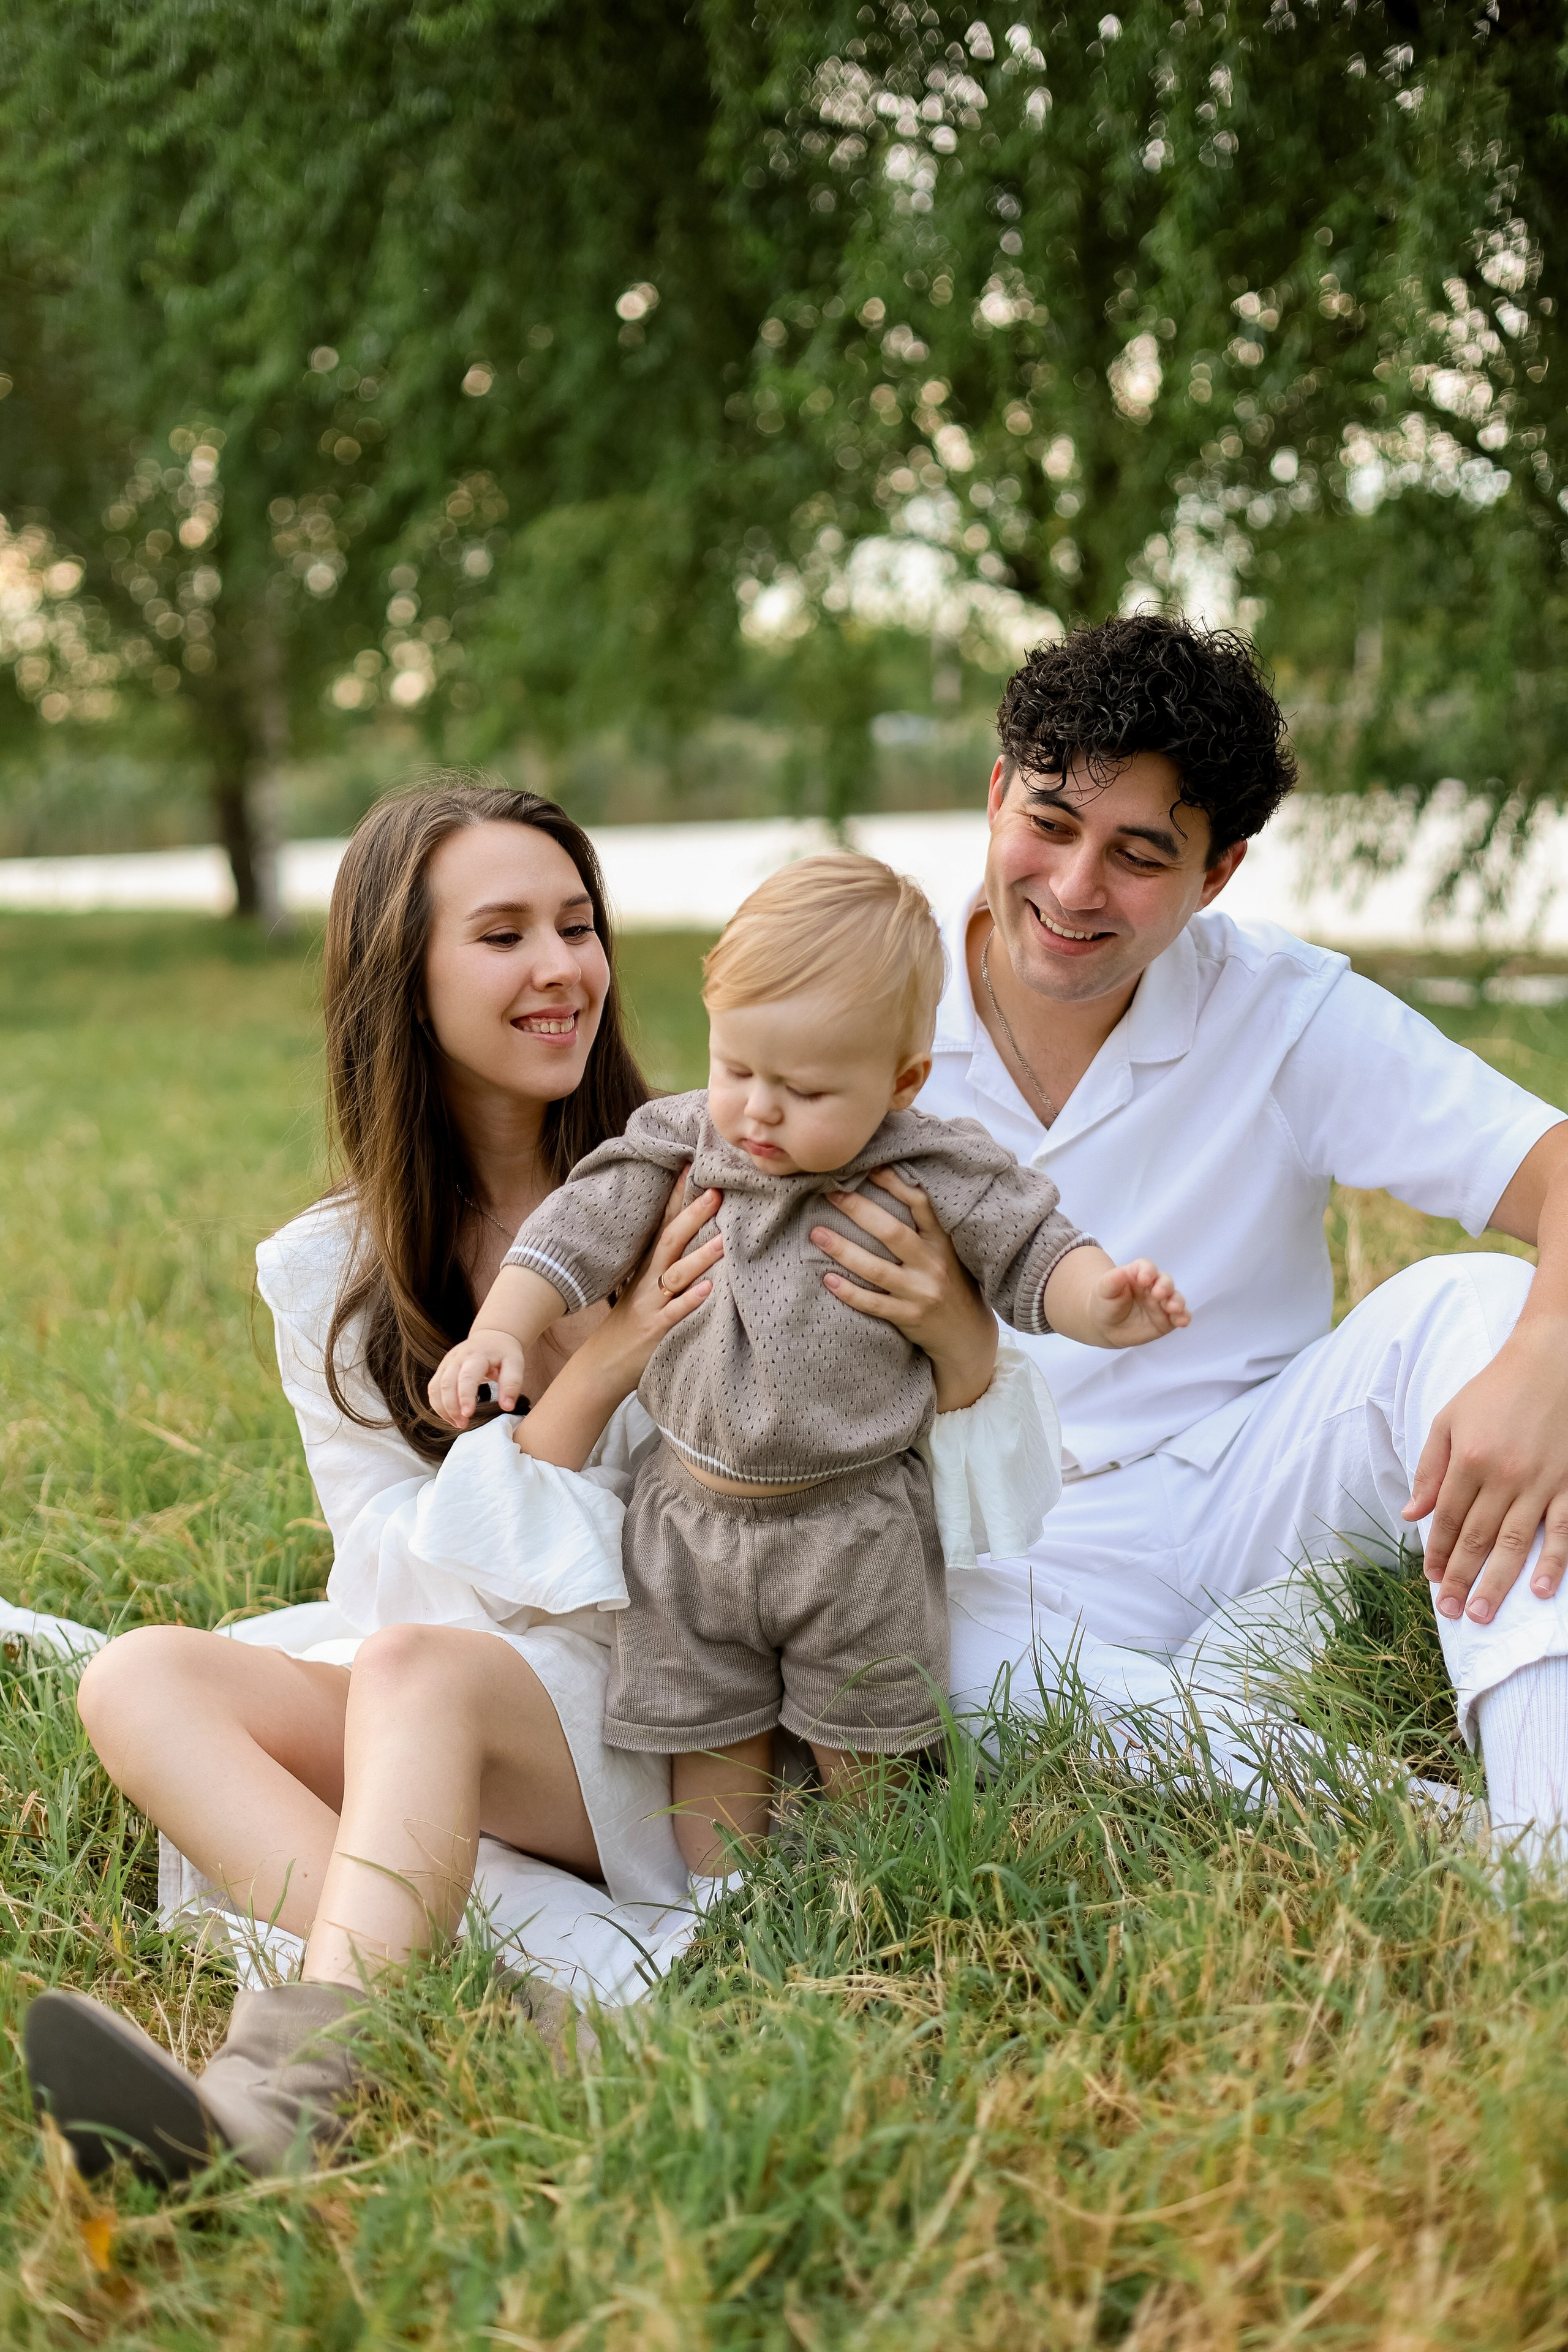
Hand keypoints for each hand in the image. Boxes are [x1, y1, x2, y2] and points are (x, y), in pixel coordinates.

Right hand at [429, 1327, 529, 1427]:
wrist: (491, 1336)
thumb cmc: (504, 1353)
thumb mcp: (515, 1363)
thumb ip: (512, 1383)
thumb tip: (507, 1406)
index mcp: (477, 1355)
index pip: (466, 1377)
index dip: (465, 1397)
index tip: (468, 1415)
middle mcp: (457, 1358)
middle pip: (446, 1384)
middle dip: (452, 1407)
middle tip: (463, 1424)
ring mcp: (447, 1363)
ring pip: (436, 1388)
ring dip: (443, 1409)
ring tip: (458, 1423)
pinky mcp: (442, 1369)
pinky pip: (433, 1389)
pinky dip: (438, 1405)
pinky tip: (450, 1416)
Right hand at [563, 1170, 722, 1404]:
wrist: (603, 1364)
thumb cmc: (632, 1321)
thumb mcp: (645, 1284)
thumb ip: (666, 1260)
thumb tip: (690, 1231)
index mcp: (648, 1265)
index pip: (664, 1222)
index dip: (677, 1195)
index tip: (692, 1166)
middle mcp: (649, 1279)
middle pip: (670, 1241)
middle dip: (693, 1216)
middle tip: (717, 1193)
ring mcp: (651, 1304)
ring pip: (676, 1275)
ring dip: (700, 1257)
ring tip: (724, 1241)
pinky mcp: (656, 1330)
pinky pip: (675, 1313)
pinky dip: (691, 1301)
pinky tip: (709, 1290)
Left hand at [810, 1167, 997, 1410]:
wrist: (965, 1333)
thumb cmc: (949, 1282)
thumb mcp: (946, 1251)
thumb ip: (925, 1227)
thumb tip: (888, 1186)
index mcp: (943, 1242)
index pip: (921, 1205)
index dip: (896, 1185)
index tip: (870, 1167)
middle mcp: (933, 1264)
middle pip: (893, 1233)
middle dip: (859, 1211)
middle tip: (830, 1194)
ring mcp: (921, 1293)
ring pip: (877, 1269)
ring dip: (844, 1250)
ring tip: (816, 1234)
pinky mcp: (909, 1317)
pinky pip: (874, 1304)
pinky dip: (850, 1292)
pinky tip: (828, 1279)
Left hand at [1084, 1258, 1189, 1348]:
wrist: (1106, 1326)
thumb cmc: (1105, 1302)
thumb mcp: (1104, 1290)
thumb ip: (1113, 1280)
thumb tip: (1123, 1271)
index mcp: (1138, 1275)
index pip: (1146, 1267)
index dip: (1147, 1271)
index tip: (1143, 1279)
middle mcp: (1153, 1287)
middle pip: (1165, 1281)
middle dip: (1165, 1286)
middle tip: (1158, 1294)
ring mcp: (1162, 1303)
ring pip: (1175, 1298)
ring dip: (1177, 1302)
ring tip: (1173, 1308)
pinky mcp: (1167, 1320)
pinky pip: (1180, 1316)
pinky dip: (1184, 1317)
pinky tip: (1183, 1321)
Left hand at [1404, 1320, 1567, 1623]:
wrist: (1552, 1362)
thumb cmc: (1495, 1390)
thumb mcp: (1449, 1420)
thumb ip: (1430, 1468)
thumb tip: (1412, 1514)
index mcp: (1468, 1459)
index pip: (1449, 1519)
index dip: (1439, 1553)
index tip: (1431, 1580)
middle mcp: (1503, 1475)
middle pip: (1478, 1538)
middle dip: (1461, 1578)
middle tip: (1451, 1612)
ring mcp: (1540, 1482)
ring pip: (1515, 1543)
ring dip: (1497, 1582)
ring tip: (1481, 1613)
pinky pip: (1562, 1531)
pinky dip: (1553, 1562)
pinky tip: (1540, 1590)